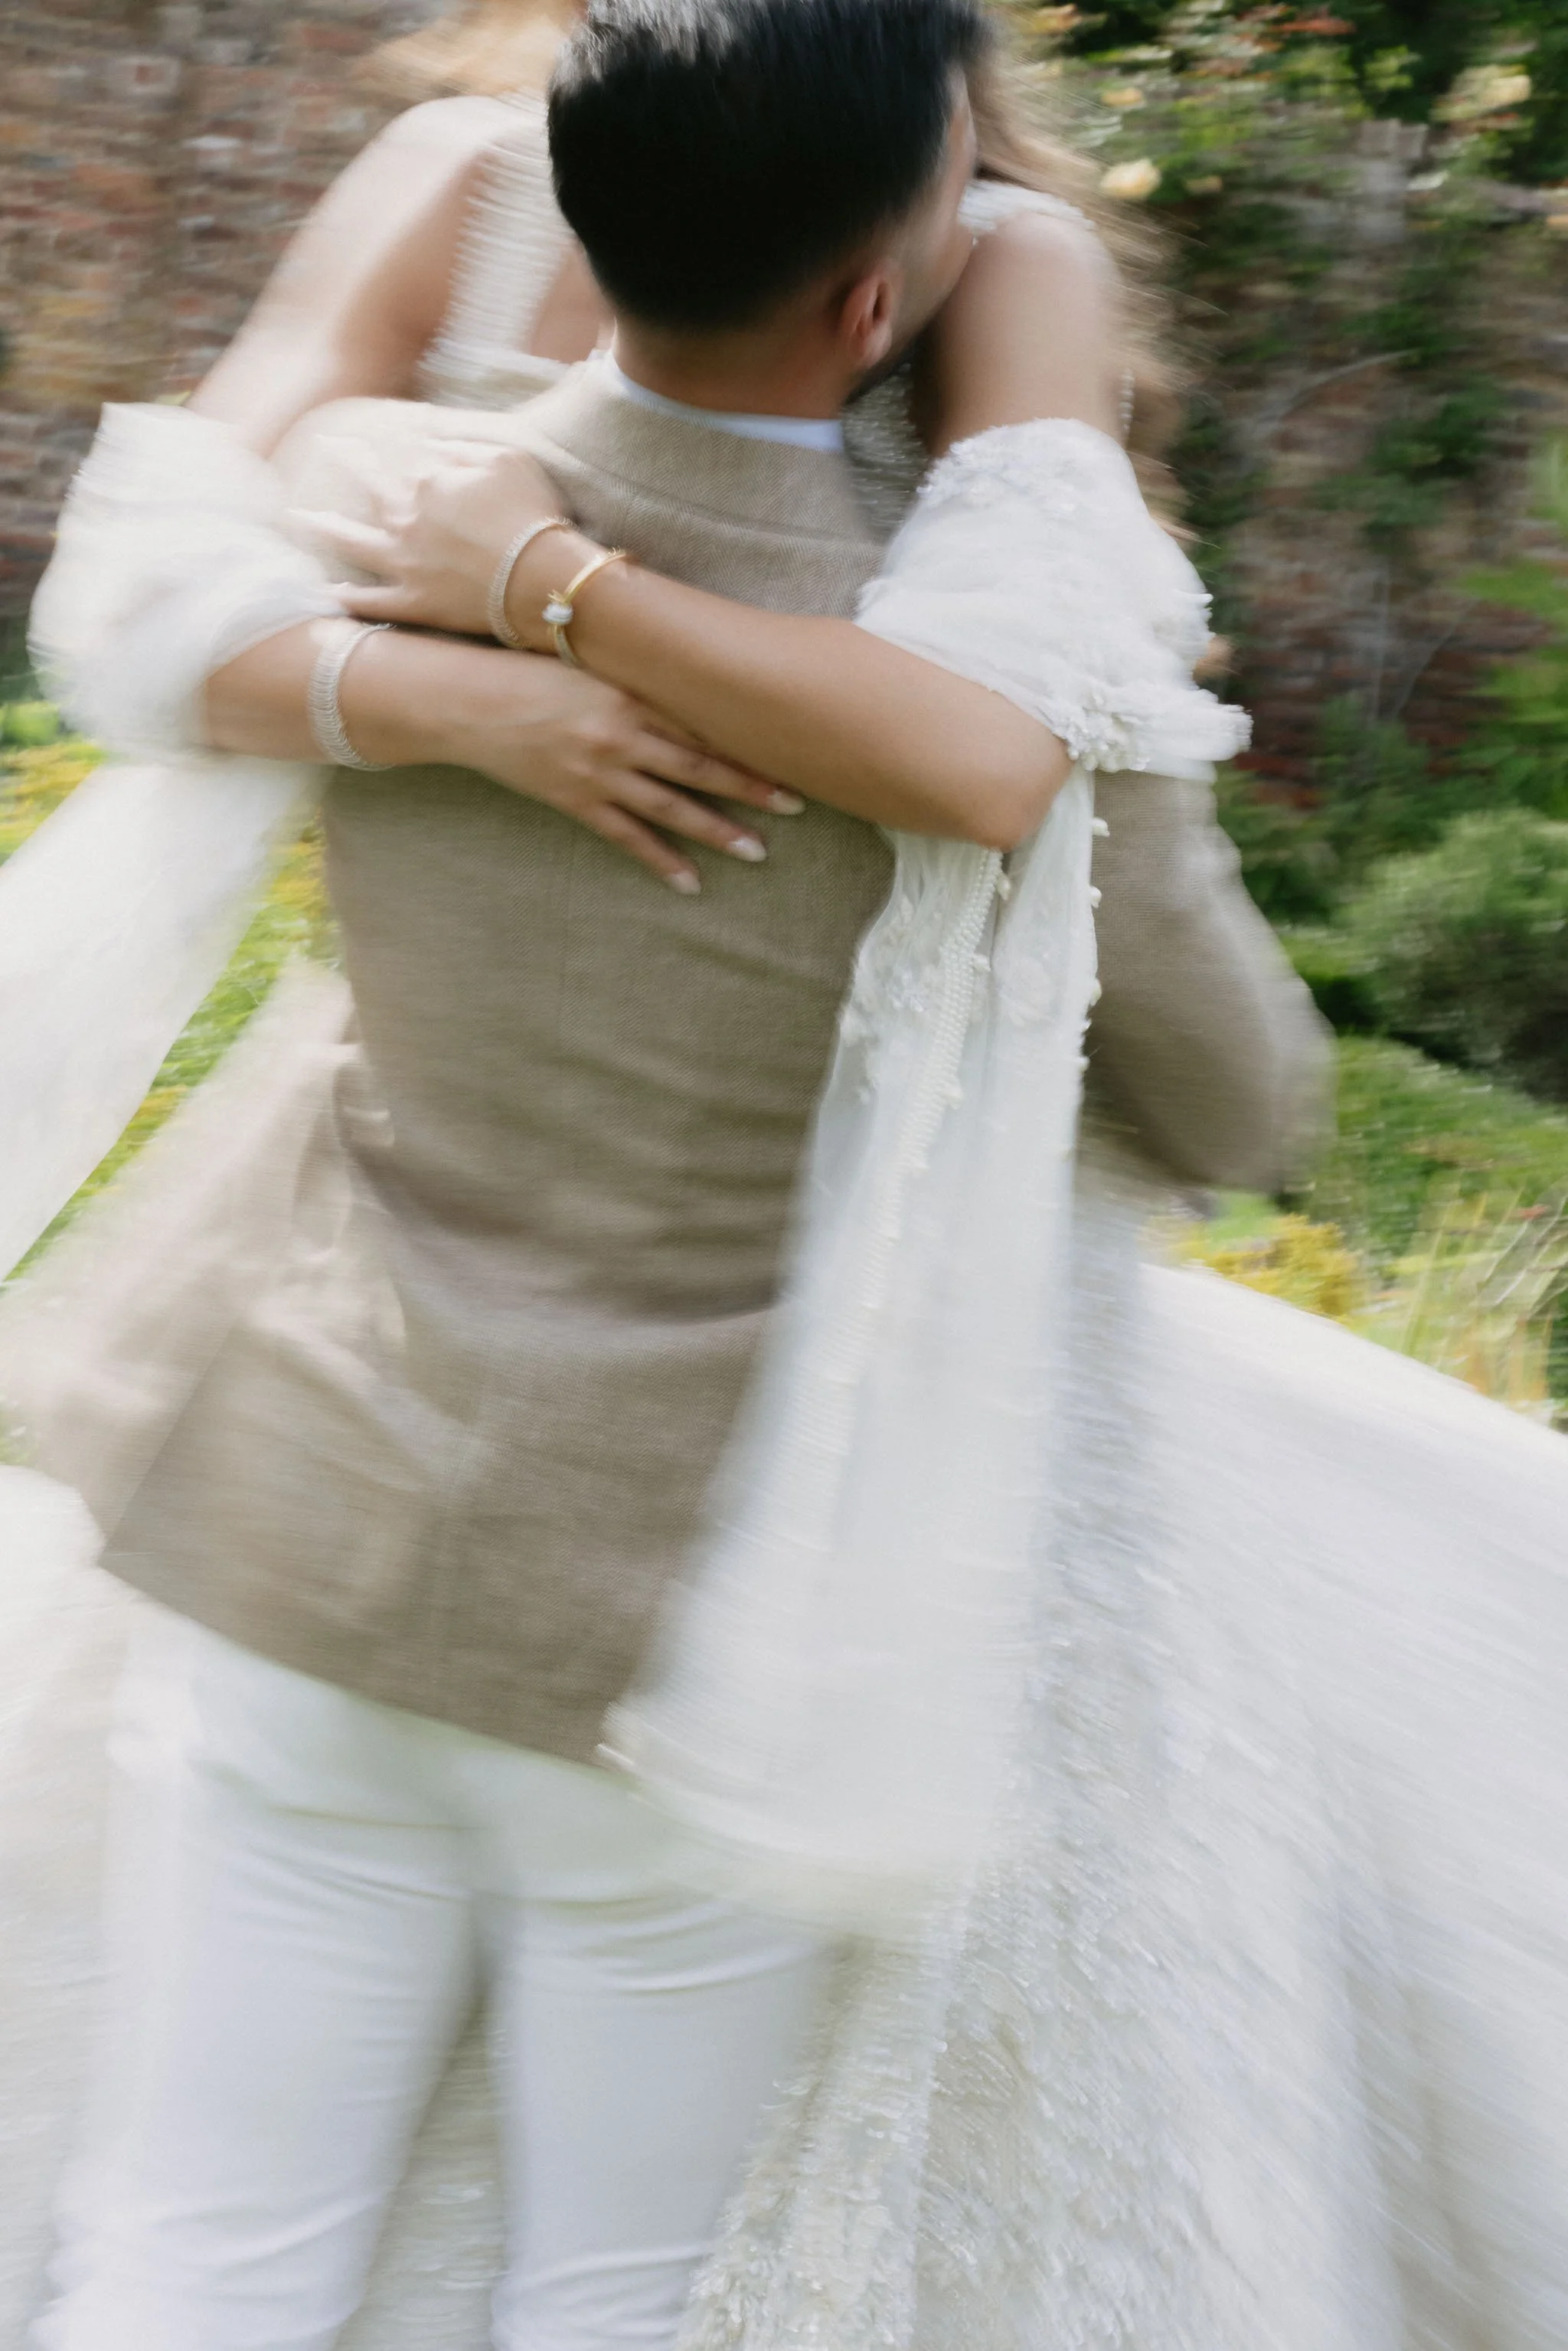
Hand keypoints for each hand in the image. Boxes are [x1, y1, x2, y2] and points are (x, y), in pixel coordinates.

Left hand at [295, 441, 565, 639]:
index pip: (403, 453)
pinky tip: (328, 590)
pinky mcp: (413, 602)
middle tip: (327, 446)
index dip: (393, 439)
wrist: (540, 580)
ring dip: (325, 528)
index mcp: (427, 480)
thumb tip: (430, 441)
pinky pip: (370, 602)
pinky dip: (347, 597)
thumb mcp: (507, 460)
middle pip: (369, 486)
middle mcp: (406, 518)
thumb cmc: (532, 516)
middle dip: (348, 462)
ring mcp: (404, 563)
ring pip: (353, 542)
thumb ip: (462, 447)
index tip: (385, 428)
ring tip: (301, 518)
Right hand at [350, 632, 802, 892]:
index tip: (791, 743)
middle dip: (752, 786)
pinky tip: (691, 883)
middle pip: (700, 764)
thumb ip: (635, 666)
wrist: (465, 700)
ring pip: (672, 807)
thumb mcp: (587, 659)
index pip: (701, 717)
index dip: (747, 735)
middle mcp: (621, 733)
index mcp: (629, 691)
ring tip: (757, 851)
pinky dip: (661, 861)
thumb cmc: (527, 671)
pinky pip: (627, 838)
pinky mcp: (575, 801)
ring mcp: (598, 771)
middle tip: (798, 802)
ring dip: (717, 830)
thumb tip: (682, 653)